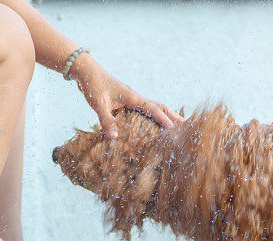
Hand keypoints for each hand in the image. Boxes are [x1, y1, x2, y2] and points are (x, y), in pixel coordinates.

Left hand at [69, 55, 183, 137]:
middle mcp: (135, 97)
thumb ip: (106, 120)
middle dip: (172, 115)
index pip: (153, 109)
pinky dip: (154, 114)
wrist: (86, 70)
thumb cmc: (92, 85)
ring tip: (176, 124)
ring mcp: (132, 98)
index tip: (174, 128)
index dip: (164, 119)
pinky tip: (154, 122)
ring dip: (165, 114)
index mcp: (132, 96)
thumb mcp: (98, 104)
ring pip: (153, 107)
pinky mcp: (126, 100)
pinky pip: (144, 109)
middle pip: (159, 106)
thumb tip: (114, 138)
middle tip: (186, 124)